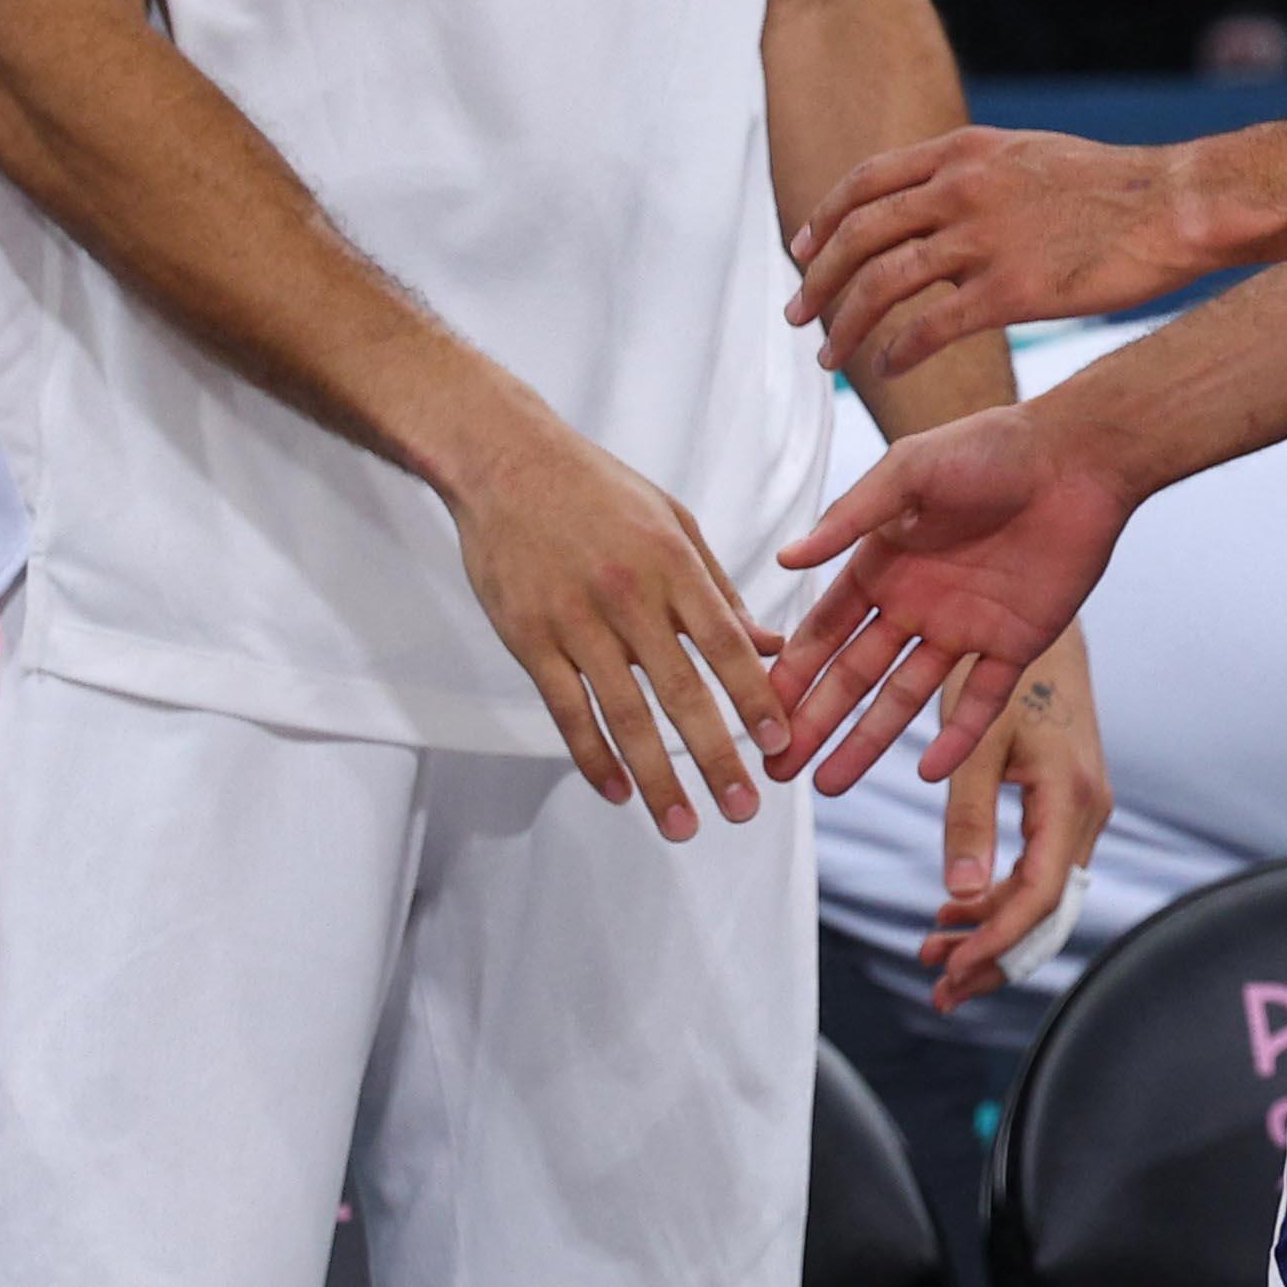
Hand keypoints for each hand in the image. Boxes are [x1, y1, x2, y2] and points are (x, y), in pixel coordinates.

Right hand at [440, 401, 785, 839]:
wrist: (506, 462)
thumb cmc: (599, 489)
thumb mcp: (674, 521)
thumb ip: (719, 589)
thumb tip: (770, 643)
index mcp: (673, 564)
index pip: (725, 645)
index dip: (756, 698)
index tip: (780, 744)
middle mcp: (629, 597)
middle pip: (681, 692)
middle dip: (717, 757)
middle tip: (744, 808)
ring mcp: (575, 622)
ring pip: (624, 715)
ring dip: (657, 777)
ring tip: (684, 824)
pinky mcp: (530, 640)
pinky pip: (567, 711)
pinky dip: (593, 757)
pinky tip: (617, 792)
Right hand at [766, 399, 1133, 792]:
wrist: (1079, 457)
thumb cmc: (989, 448)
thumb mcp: (909, 470)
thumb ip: (851, 519)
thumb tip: (785, 560)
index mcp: (884, 563)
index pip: (826, 630)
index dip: (793, 672)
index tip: (756, 711)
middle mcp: (916, 603)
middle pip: (855, 675)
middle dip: (815, 721)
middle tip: (776, 768)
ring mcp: (964, 628)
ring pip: (906, 698)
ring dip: (868, 740)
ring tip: (828, 785)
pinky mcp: (1015, 643)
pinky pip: (982, 701)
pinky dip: (958, 737)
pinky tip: (927, 773)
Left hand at [785, 124, 1222, 381]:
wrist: (1173, 206)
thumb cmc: (1111, 187)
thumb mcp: (1027, 154)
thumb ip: (972, 171)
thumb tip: (932, 194)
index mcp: (963, 152)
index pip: (865, 184)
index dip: (823, 221)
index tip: (803, 252)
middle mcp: (961, 189)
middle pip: (858, 236)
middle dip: (817, 281)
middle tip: (798, 316)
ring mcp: (984, 239)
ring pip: (882, 285)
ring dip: (845, 326)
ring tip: (831, 358)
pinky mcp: (1011, 290)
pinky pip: (931, 326)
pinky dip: (898, 351)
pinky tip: (889, 369)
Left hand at [922, 649, 1112, 1007]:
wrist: (1042, 627)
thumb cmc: (1007, 670)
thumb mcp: (976, 745)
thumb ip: (969, 819)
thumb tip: (960, 895)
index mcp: (1071, 797)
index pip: (1039, 895)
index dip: (994, 940)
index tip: (950, 971)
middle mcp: (1087, 811)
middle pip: (1047, 911)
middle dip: (994, 956)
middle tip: (940, 992)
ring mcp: (1081, 810)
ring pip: (1043, 896)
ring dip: (991, 932)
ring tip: (936, 958)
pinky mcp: (1065, 804)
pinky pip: (1039, 870)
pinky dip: (998, 898)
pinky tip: (955, 911)